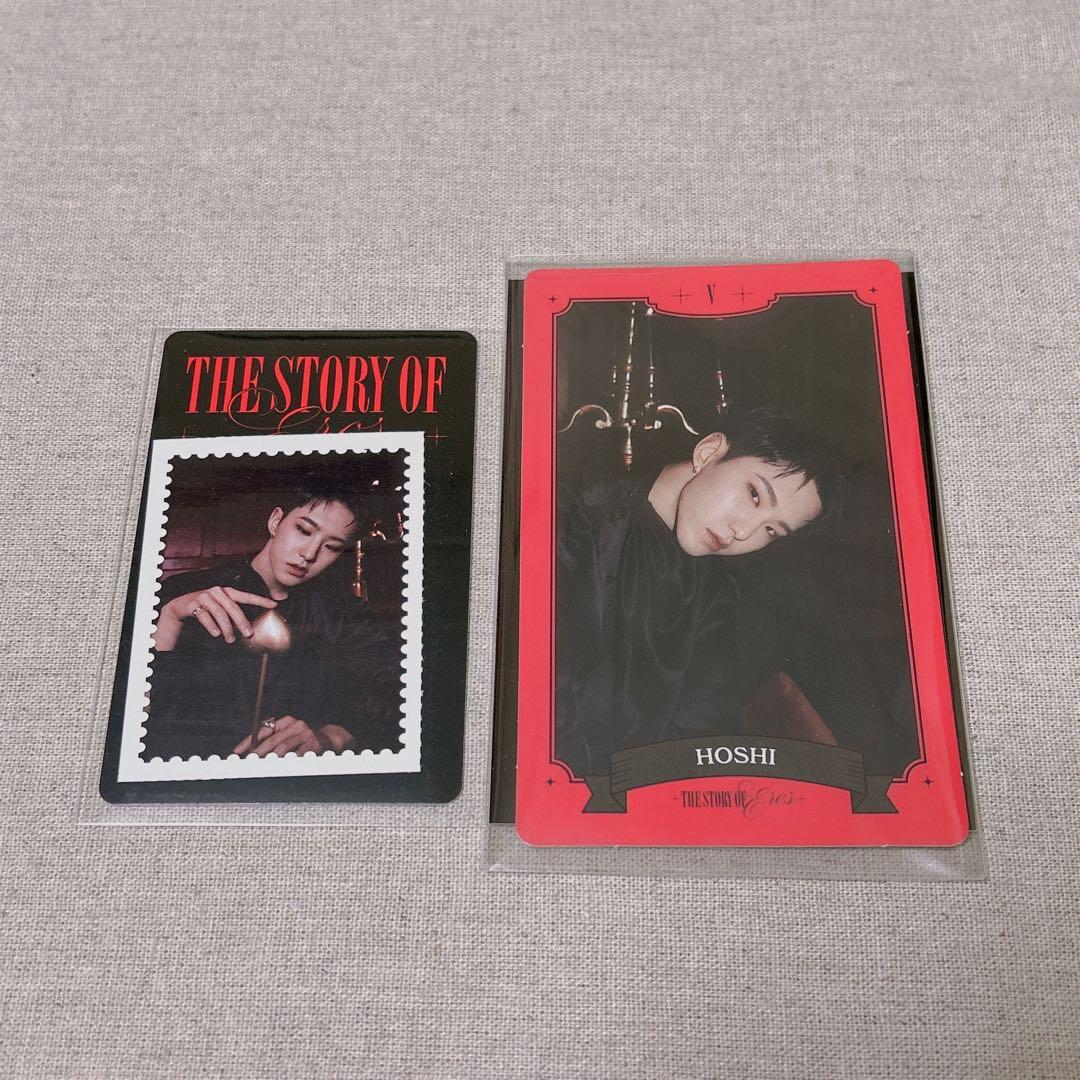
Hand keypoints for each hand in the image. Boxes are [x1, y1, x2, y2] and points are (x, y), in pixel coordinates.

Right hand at [154, 587, 276, 650]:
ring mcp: (205, 596)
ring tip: (230, 640)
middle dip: (242, 621)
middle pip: (233, 608)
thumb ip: (233, 614)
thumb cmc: (207, 608)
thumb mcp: (221, 608)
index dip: (260, 600)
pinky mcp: (194, 603)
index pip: (246, 596)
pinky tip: (217, 634)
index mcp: (227, 592)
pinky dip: (212, 626)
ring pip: (220, 613)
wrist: (181, 606)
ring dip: (227, 628)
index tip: (274, 605)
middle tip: (249, 634)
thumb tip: (249, 629)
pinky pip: (205, 616)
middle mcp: (217, 592)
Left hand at [232, 717, 354, 756]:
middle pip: (271, 740)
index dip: (248, 741)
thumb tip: (251, 754)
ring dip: (270, 759)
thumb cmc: (305, 739)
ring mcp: (305, 733)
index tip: (237, 752)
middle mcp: (295, 724)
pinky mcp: (314, 743)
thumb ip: (274, 740)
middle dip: (257, 753)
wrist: (331, 739)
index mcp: (286, 721)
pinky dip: (288, 762)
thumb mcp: (290, 734)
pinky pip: (298, 754)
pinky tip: (280, 767)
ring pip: (283, 748)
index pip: (263, 729)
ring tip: (260, 767)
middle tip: (247, 764)